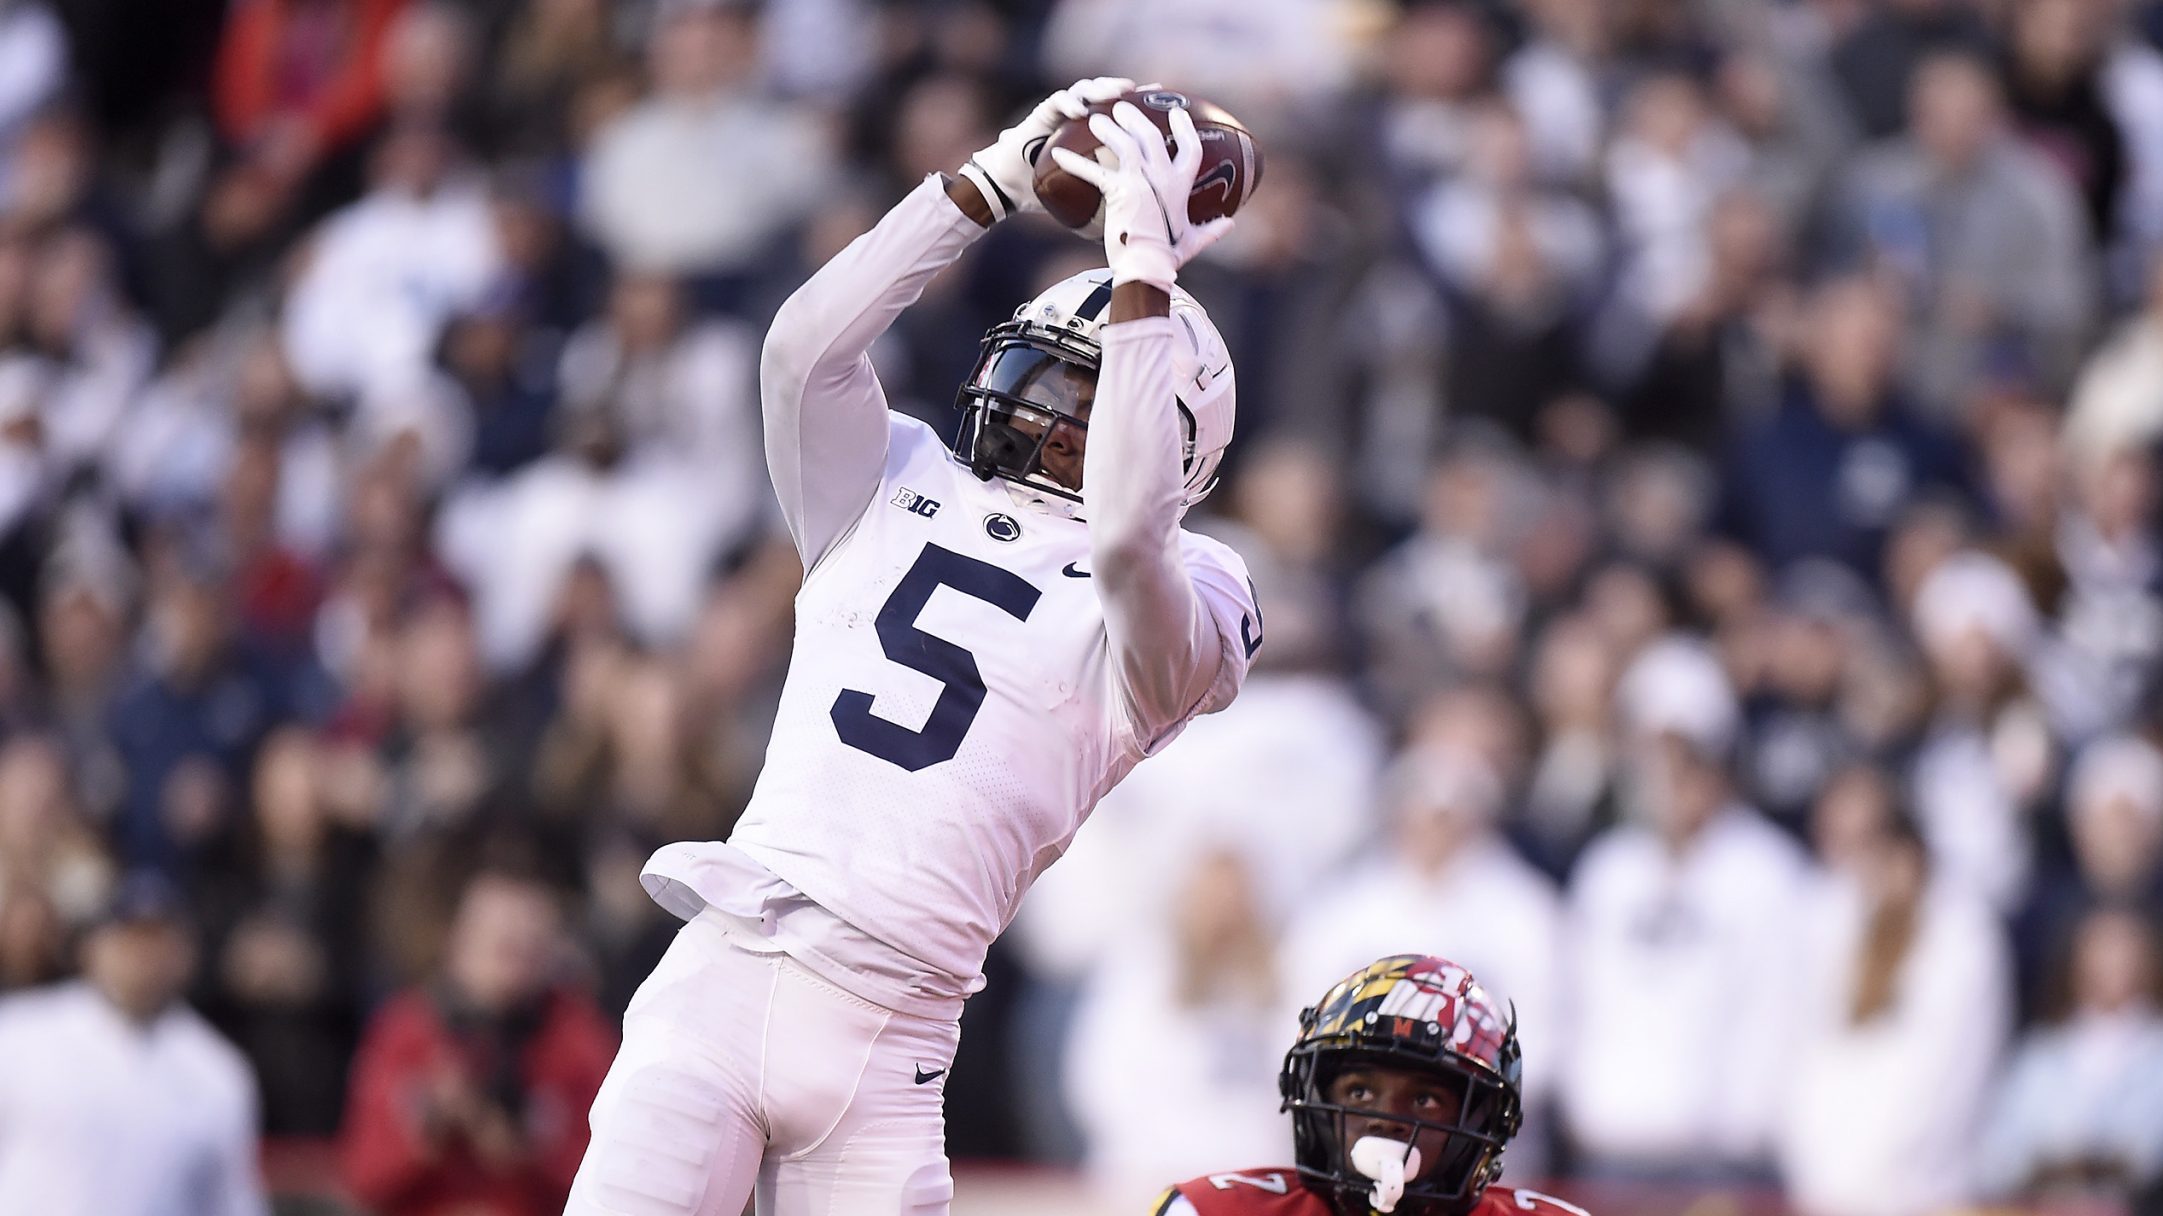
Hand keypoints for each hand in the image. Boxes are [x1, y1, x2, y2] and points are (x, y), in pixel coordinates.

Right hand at [957, 77, 1134, 221]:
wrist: (1012, 188)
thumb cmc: (1050, 191)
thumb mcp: (1088, 195)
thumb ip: (1111, 199)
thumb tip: (1140, 224)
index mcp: (1094, 130)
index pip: (1122, 110)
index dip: (1142, 102)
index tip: (1163, 99)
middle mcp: (1078, 116)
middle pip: (1105, 92)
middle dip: (1123, 88)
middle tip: (1140, 90)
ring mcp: (1060, 113)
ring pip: (1085, 90)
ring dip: (1101, 89)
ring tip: (1116, 93)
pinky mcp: (1041, 114)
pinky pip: (1057, 102)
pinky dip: (1069, 103)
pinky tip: (1080, 110)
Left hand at [1049, 102, 1233, 289]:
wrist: (1146, 268)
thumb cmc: (1167, 257)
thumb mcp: (1193, 242)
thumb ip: (1212, 230)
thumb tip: (1230, 225)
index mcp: (1181, 186)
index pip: (1190, 148)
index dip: (1184, 127)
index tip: (1177, 112)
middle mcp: (1162, 177)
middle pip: (1150, 135)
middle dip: (1136, 116)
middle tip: (1122, 104)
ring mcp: (1140, 182)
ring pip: (1124, 143)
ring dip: (1108, 128)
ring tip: (1095, 118)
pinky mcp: (1118, 192)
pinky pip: (1093, 171)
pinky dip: (1074, 161)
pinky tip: (1057, 153)